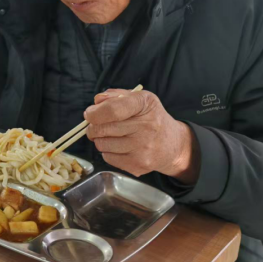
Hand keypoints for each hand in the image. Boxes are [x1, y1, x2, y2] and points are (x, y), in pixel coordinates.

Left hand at [84, 89, 199, 183]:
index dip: (94, 113)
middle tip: (95, 126)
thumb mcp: (138, 99)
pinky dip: (108, 152)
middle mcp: (147, 126)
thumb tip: (95, 103)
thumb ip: (114, 96)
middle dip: (92, 127)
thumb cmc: (150, 118)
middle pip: (102, 129)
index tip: (89, 114)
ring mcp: (143, 148)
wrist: (173, 144)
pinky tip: (119, 147)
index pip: (112, 110)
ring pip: (102, 145)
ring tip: (111, 136)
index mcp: (145, 104)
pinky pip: (108, 158)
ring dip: (100, 140)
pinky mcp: (139, 165)